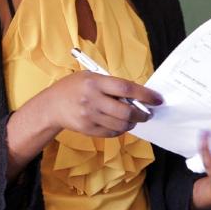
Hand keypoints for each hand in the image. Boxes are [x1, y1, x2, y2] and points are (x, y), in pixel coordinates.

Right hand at [37, 70, 162, 137]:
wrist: (52, 105)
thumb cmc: (75, 87)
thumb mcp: (91, 77)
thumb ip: (112, 85)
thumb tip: (137, 96)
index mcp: (95, 82)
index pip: (126, 89)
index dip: (145, 95)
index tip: (158, 99)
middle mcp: (92, 99)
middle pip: (126, 111)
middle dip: (142, 114)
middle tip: (148, 113)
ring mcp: (89, 116)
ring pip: (121, 124)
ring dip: (132, 122)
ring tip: (134, 118)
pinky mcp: (87, 129)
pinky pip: (111, 132)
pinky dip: (121, 129)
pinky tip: (121, 124)